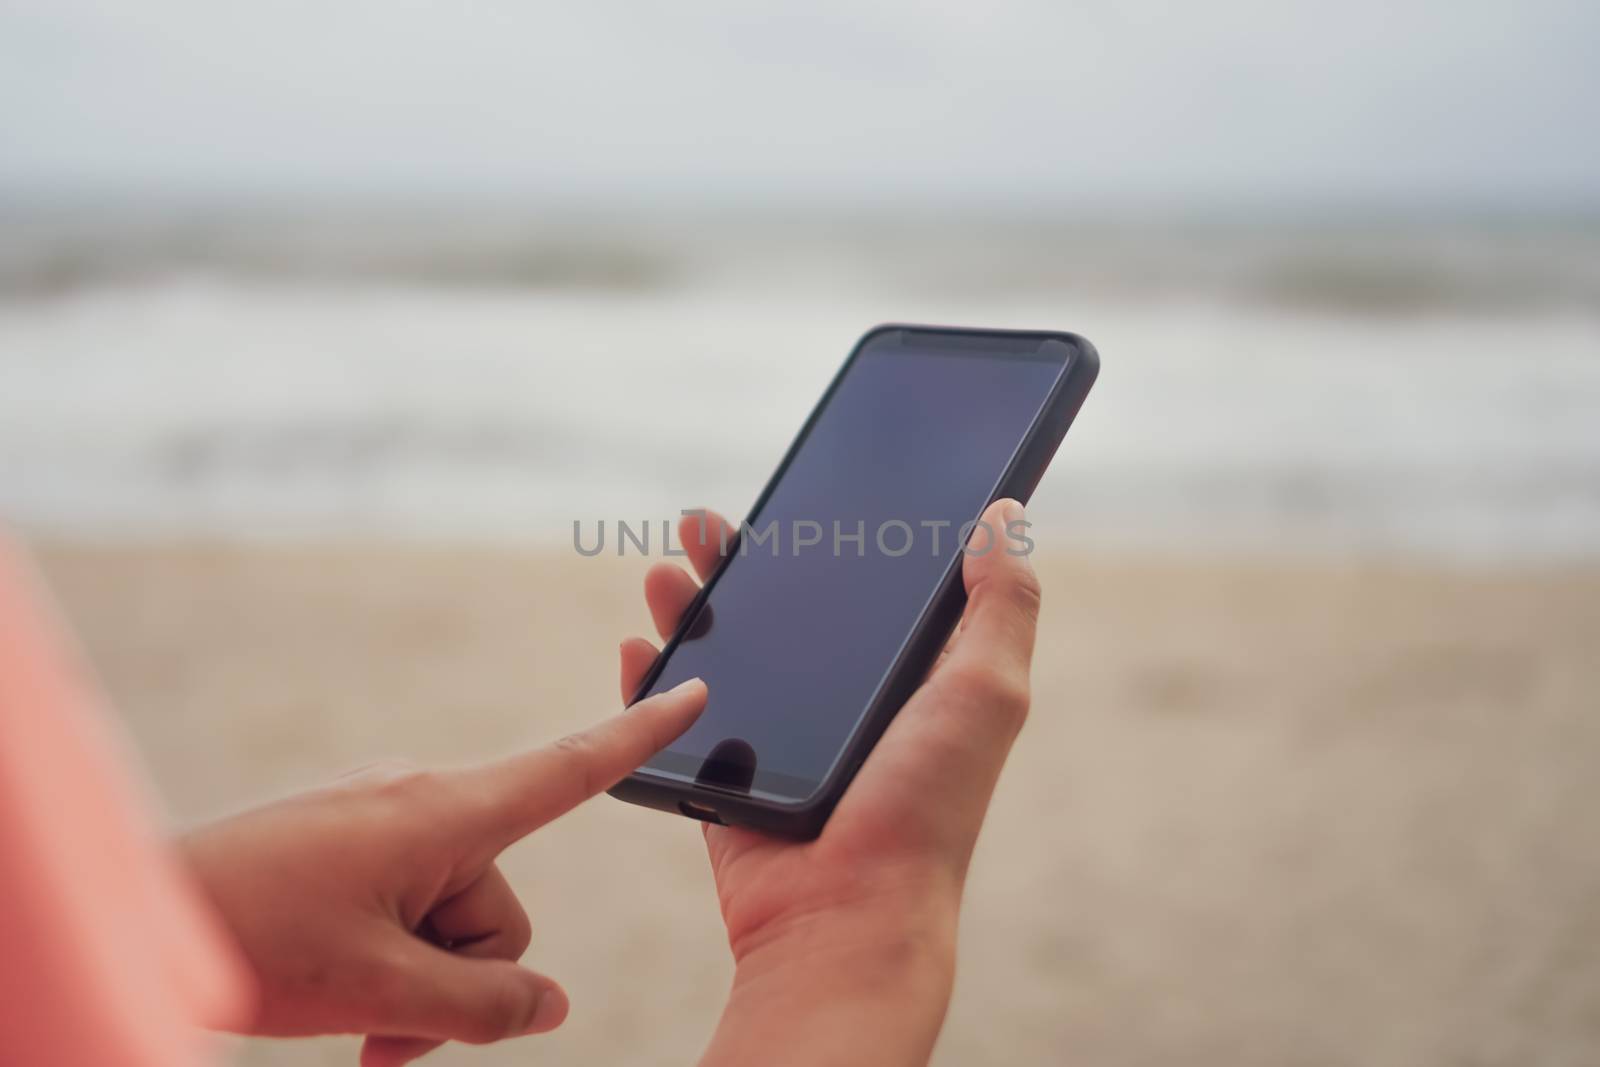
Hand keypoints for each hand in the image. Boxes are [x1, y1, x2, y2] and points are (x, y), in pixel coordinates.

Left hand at [181, 678, 706, 1066]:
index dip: (640, 733)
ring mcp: (384, 825)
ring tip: (356, 1027)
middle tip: (391, 1036)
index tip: (692, 688)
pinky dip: (393, 966)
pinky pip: (408, 909)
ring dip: (419, 989)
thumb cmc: (250, 938)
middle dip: (461, 983)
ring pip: (453, 924)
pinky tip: (345, 1004)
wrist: (138, 913)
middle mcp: (423, 804)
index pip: (570, 766)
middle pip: (501, 908)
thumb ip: (485, 1004)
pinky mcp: (353, 847)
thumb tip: (548, 1007)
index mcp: (443, 811)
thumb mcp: (383, 988)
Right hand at [621, 498, 1040, 1066]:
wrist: (845, 919)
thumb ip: (1003, 604)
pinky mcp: (727, 781)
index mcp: (907, 680)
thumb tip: (1006, 514)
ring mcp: (781, 744)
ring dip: (687, 608)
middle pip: (781, 614)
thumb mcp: (985, 692)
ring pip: (723, 656)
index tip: (799, 497)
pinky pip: (678, 720)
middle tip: (701, 522)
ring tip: (663, 570)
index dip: (830, 542)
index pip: (862, 591)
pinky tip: (637, 646)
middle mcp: (844, 708)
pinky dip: (652, 681)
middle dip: (737, 563)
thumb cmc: (925, 810)